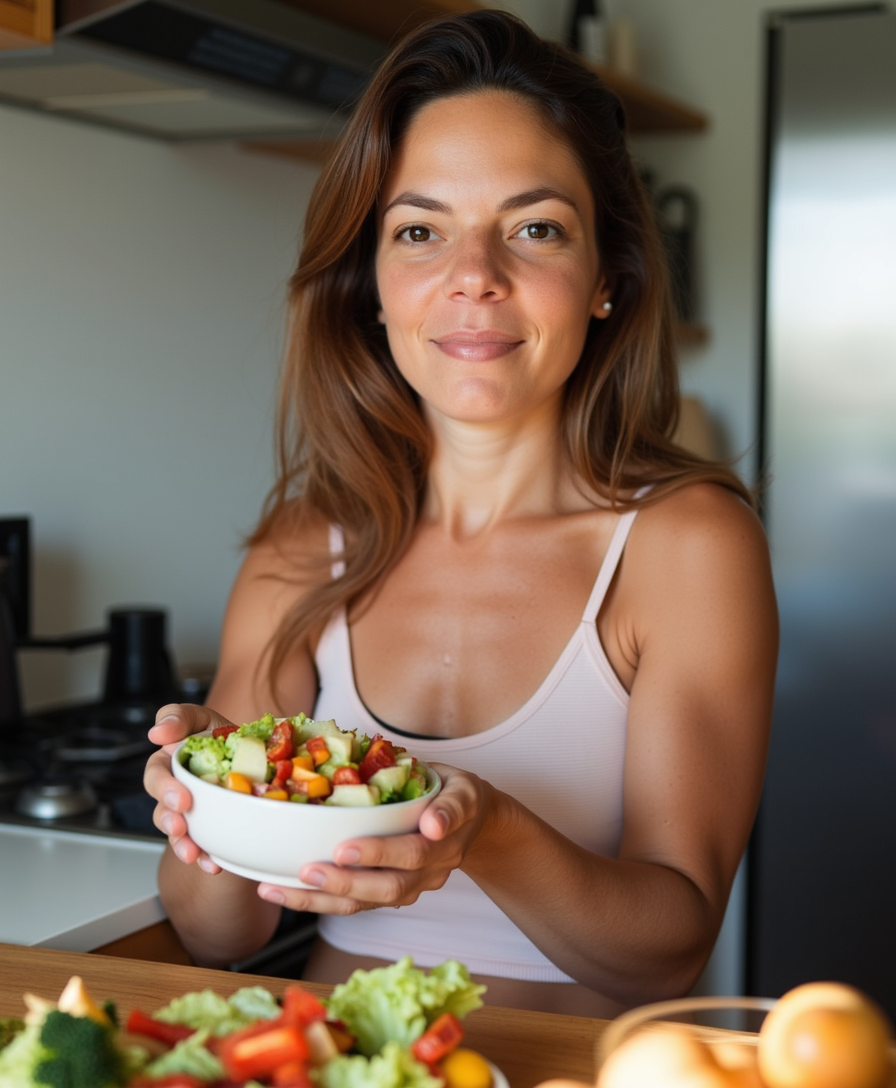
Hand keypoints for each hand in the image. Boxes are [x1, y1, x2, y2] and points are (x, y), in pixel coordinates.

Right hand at [145, 703, 232, 872]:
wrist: (253, 758)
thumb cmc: (221, 737)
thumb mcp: (203, 718)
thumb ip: (179, 717)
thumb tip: (157, 732)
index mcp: (169, 764)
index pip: (156, 775)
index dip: (164, 788)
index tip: (181, 799)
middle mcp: (175, 791)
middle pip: (162, 809)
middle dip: (170, 819)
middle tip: (182, 824)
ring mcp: (190, 813)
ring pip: (177, 833)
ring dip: (182, 845)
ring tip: (193, 854)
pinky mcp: (206, 830)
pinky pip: (200, 847)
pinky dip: (204, 857)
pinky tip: (213, 864)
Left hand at [254, 763, 494, 912]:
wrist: (472, 825)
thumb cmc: (457, 796)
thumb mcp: (464, 790)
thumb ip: (452, 805)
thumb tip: (433, 824)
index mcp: (444, 844)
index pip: (413, 852)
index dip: (379, 853)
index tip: (345, 849)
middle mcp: (427, 873)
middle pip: (387, 887)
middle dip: (344, 882)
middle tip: (308, 870)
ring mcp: (409, 888)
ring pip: (365, 903)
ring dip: (322, 900)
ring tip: (281, 889)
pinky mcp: (389, 894)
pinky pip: (355, 905)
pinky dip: (318, 901)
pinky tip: (284, 891)